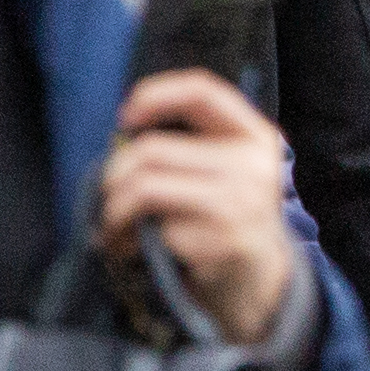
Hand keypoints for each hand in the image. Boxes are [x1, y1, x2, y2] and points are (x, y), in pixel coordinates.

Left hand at [101, 71, 297, 343]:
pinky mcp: (222, 243)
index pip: (202, 90)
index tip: (126, 119)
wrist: (260, 280)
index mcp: (255, 137)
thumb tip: (124, 130)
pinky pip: (155, 230)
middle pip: (152, 150)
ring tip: (113, 222)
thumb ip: (191, 142)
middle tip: (108, 193)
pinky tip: (135, 249)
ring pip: (144, 188)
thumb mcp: (227, 168)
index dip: (155, 95)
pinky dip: (133, 241)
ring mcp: (241, 205)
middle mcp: (253, 166)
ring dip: (115, 210)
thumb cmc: (229, 215)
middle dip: (114, 174)